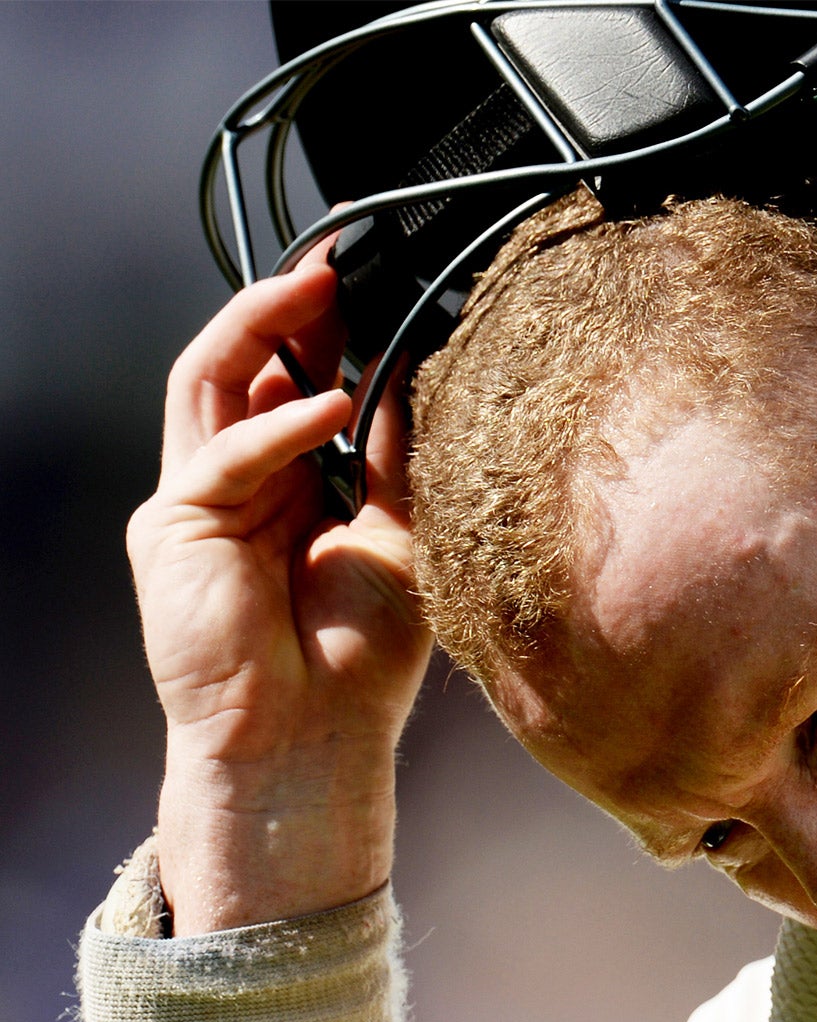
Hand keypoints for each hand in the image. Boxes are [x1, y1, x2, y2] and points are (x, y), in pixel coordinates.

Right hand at [130, 256, 431, 931]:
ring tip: (318, 288)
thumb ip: (394, 461)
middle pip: (245, 367)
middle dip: (285, 308)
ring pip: (212, 386)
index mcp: (288, 487)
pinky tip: (328, 401)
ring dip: (261, 331)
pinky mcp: (174, 527)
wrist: (311, 742)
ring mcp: (197, 502)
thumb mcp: (398, 538)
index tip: (373, 278)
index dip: (323, 327)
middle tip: (337, 259)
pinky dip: (276, 426)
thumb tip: (419, 376)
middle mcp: (236, 484)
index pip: (292, 381)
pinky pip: (223, 456)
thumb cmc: (356, 660)